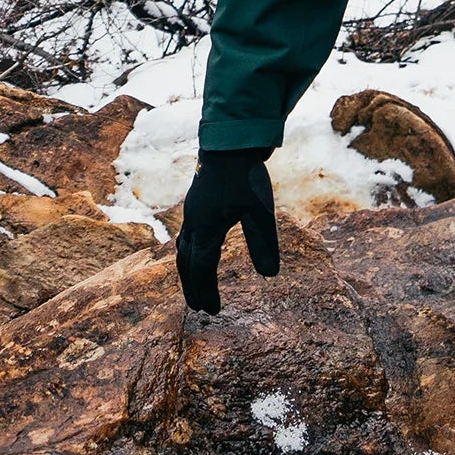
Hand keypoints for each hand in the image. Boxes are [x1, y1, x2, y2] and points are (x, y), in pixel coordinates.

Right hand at [176, 147, 280, 313]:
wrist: (228, 143)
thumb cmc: (245, 177)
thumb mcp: (260, 211)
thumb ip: (263, 243)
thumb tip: (271, 276)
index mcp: (206, 230)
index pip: (203, 270)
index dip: (207, 292)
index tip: (213, 311)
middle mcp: (194, 224)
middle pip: (187, 264)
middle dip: (193, 288)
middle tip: (199, 308)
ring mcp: (192, 213)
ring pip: (183, 250)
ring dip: (188, 272)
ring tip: (194, 287)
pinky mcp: (196, 203)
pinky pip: (185, 236)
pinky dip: (188, 253)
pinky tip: (197, 251)